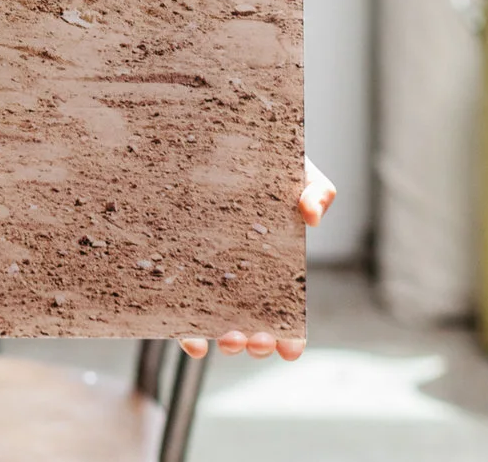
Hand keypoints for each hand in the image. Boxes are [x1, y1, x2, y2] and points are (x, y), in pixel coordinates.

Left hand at [178, 156, 334, 362]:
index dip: (289, 336)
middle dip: (255, 343)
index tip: (291, 350)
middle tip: (258, 343)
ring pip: (213, 322)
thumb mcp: (296, 172)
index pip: (283, 312)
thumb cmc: (264, 163)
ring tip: (229, 339)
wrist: (211, 139)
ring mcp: (203, 273)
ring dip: (223, 340)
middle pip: (249, 325)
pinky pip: (174, 304)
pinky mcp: (172, 265)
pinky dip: (183, 328)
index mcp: (271, 266)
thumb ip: (316, 190)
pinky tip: (189, 335)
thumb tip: (312, 216)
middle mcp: (237, 277)